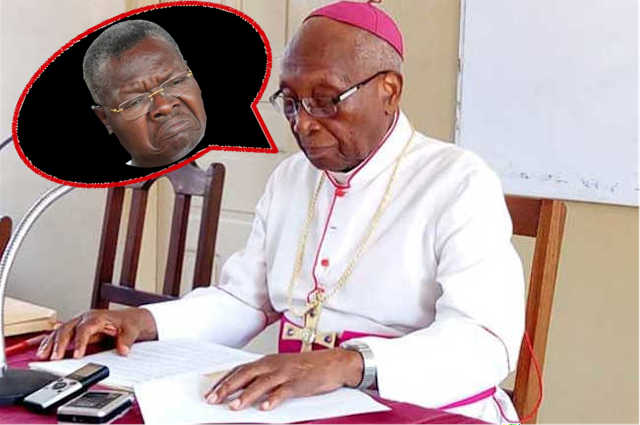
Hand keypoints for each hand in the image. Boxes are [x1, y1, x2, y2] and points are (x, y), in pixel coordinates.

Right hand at [36, 307, 156, 359]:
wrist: (133, 318)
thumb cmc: (131, 322)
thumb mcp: (133, 329)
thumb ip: (127, 339)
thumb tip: (123, 350)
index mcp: (98, 317)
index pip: (85, 328)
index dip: (79, 342)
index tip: (77, 355)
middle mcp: (86, 318)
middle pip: (68, 328)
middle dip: (59, 343)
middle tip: (54, 358)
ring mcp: (80, 323)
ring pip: (61, 330)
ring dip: (50, 343)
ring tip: (42, 356)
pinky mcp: (78, 329)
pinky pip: (61, 334)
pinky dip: (51, 342)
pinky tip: (44, 351)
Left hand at [204, 348, 362, 410]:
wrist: (333, 362)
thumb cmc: (307, 367)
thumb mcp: (282, 368)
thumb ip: (264, 376)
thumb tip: (242, 390)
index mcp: (268, 361)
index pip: (241, 369)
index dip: (224, 380)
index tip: (210, 391)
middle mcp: (274, 364)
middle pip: (246, 374)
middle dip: (228, 387)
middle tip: (213, 399)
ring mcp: (287, 373)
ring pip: (262, 383)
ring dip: (246, 395)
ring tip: (234, 406)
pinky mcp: (300, 382)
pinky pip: (284, 391)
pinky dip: (274, 399)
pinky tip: (265, 408)